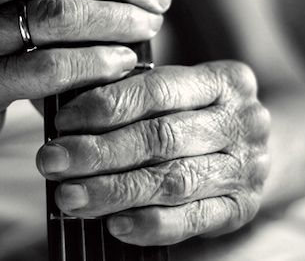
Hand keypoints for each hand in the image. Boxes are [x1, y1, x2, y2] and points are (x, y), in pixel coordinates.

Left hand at [37, 61, 269, 244]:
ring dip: (114, 191)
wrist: (252, 147)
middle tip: (52, 161)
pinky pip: (194, 220)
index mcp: (224, 80)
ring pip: (173, 181)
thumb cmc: (191, 113)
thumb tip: (64, 116)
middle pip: (162, 137)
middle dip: (99, 152)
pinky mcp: (242, 208)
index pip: (158, 90)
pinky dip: (150, 224)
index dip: (105, 106)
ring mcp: (247, 168)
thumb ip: (129, 95)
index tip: (63, 122)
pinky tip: (114, 224)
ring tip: (69, 196)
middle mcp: (243, 121)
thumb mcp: (174, 91)